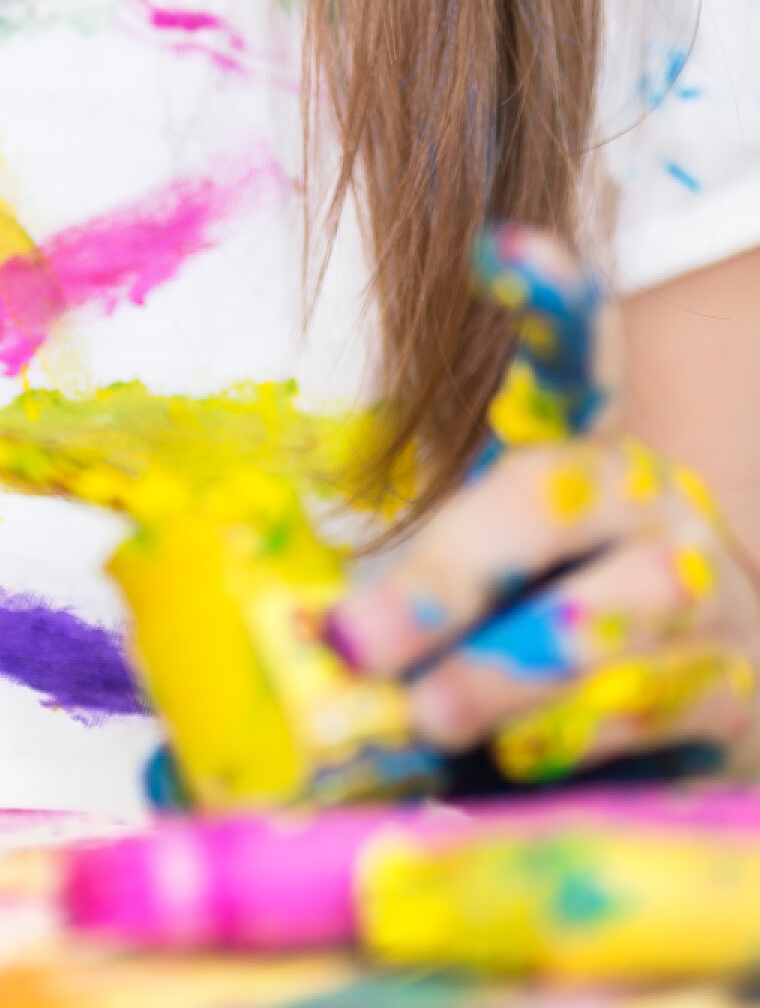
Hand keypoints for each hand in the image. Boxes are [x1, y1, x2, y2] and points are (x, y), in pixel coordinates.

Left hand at [331, 227, 759, 782]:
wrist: (707, 704)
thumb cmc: (548, 625)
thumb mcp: (483, 577)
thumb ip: (405, 581)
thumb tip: (291, 631)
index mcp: (581, 449)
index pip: (575, 354)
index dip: (549, 296)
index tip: (497, 244)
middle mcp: (649, 499)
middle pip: (552, 502)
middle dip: (446, 573)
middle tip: (359, 639)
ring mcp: (703, 591)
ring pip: (606, 617)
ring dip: (507, 671)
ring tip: (432, 714)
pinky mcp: (732, 690)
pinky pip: (650, 706)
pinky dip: (574, 738)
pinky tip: (518, 763)